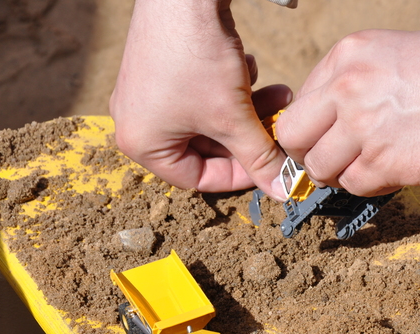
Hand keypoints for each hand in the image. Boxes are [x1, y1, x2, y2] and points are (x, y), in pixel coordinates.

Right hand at [110, 0, 290, 199]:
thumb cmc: (196, 57)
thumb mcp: (233, 117)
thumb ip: (259, 158)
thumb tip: (281, 189)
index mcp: (142, 143)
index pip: (197, 178)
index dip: (240, 175)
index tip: (270, 166)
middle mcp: (138, 121)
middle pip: (206, 147)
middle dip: (250, 134)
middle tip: (280, 125)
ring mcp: (148, 92)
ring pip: (210, 118)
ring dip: (248, 108)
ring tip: (280, 94)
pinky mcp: (163, 67)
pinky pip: (203, 93)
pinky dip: (230, 86)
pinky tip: (247, 65)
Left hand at [275, 30, 419, 196]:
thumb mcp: (396, 54)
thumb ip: (357, 82)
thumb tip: (334, 118)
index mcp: (347, 57)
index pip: (301, 103)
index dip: (313, 126)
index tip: (328, 137)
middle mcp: (346, 89)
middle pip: (293, 136)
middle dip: (308, 154)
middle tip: (332, 159)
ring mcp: (362, 127)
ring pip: (319, 167)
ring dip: (340, 174)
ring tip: (368, 167)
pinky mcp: (383, 163)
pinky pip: (353, 185)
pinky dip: (368, 185)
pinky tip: (391, 173)